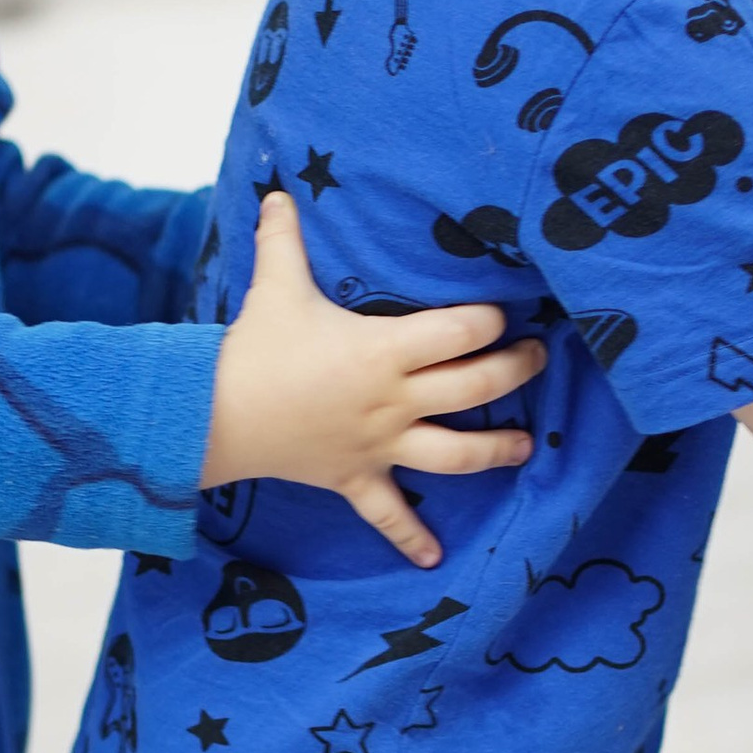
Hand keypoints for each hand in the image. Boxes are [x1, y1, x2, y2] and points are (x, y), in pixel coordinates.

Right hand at [204, 190, 542, 563]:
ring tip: (527, 446)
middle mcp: (393, 401)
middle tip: (538, 360)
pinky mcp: (354, 478)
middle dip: (515, 372)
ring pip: (454, 455)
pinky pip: (388, 514)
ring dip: (495, 450)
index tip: (506, 312)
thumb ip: (284, 239)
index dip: (490, 320)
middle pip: (475, 388)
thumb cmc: (254, 349)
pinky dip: (410, 537)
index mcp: (384, 351)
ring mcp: (379, 445)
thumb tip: (279, 193)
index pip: (460, 332)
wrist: (214, 415)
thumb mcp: (276, 287)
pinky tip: (434, 559)